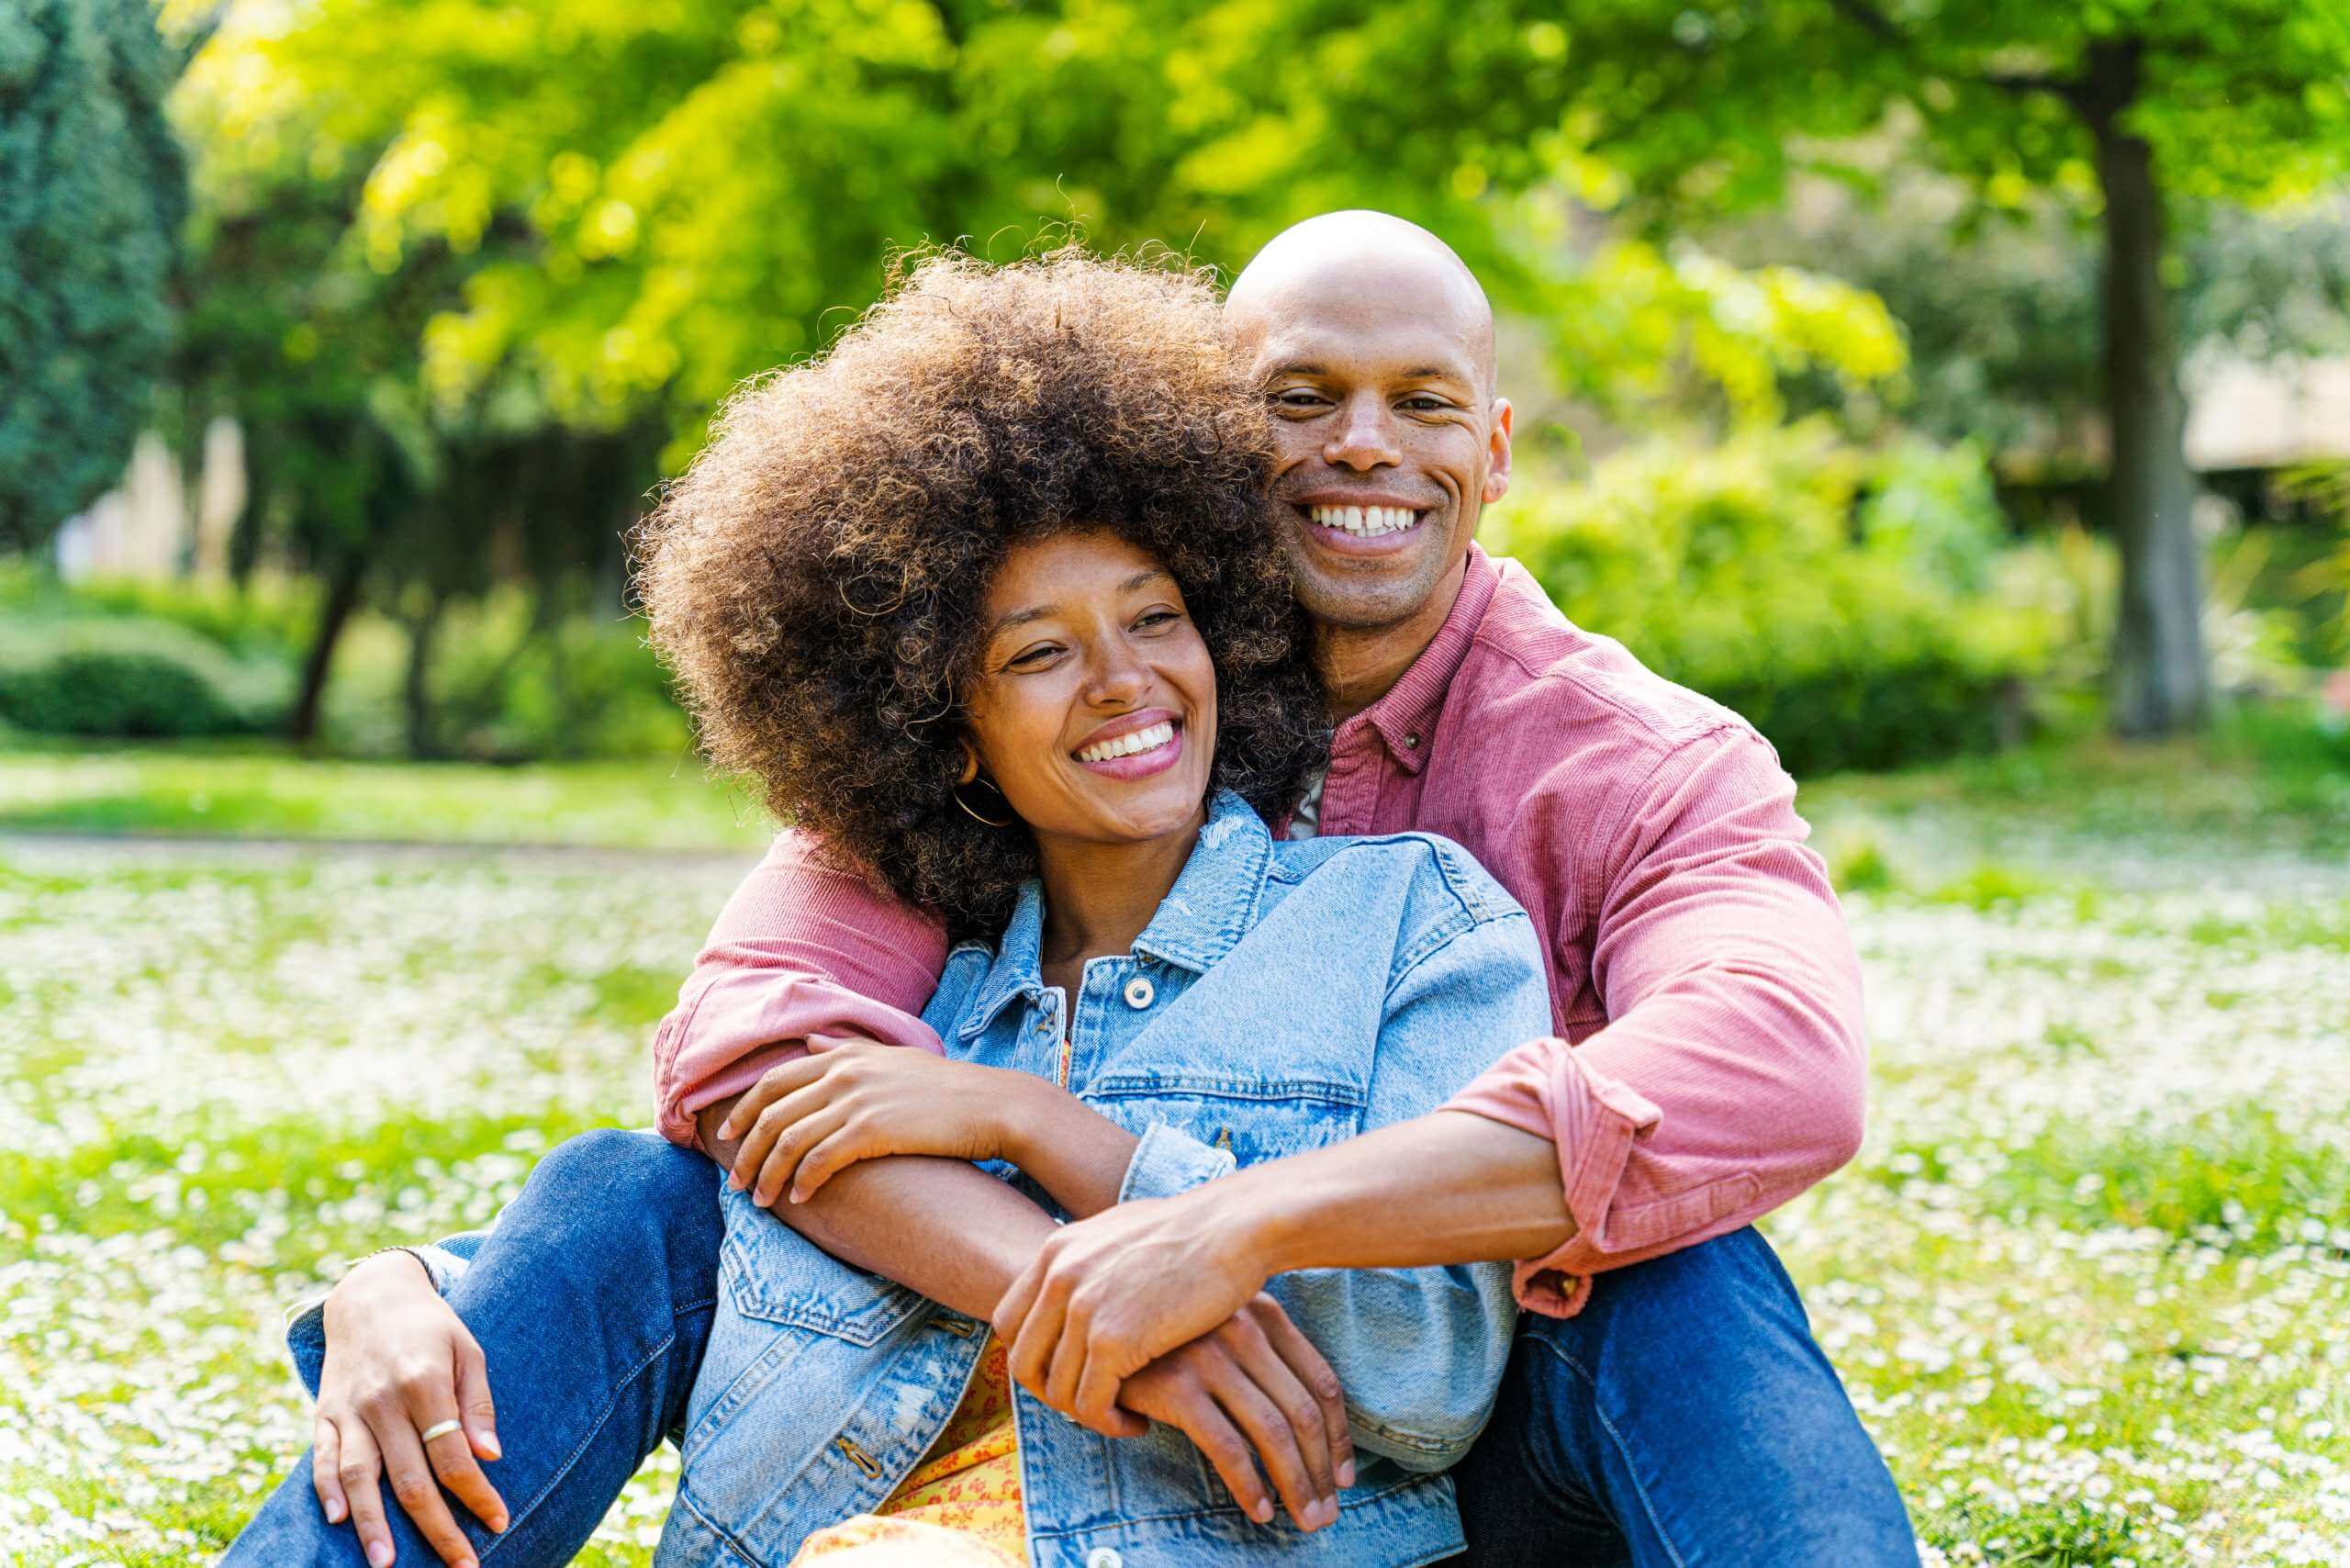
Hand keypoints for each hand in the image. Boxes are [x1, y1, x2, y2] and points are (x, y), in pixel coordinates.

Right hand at [313, 1252, 506, 1567]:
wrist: (371, 1296)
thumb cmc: (431, 1328)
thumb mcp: (468, 1351)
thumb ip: (477, 1404)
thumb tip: (489, 1456)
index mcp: (424, 1383)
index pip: (452, 1455)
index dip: (476, 1494)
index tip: (499, 1522)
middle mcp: (383, 1401)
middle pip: (409, 1478)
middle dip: (436, 1528)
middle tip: (460, 1565)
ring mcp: (349, 1409)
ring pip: (358, 1476)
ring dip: (372, 1524)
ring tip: (386, 1564)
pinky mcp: (324, 1413)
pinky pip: (321, 1459)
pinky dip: (326, 1491)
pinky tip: (338, 1521)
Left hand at [715, 1036, 1036, 1205]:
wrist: (992, 1105)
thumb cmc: (945, 1088)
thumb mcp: (891, 1058)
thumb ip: (845, 1048)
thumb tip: (809, 1041)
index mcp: (844, 1054)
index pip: (774, 1080)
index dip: (744, 1111)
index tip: (728, 1138)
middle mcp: (844, 1072)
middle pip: (773, 1112)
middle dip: (747, 1150)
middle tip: (737, 1181)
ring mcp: (856, 1100)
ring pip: (789, 1140)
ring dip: (768, 1174)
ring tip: (762, 1200)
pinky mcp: (872, 1130)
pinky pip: (820, 1159)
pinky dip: (802, 1180)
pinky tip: (799, 1198)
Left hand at [994, 1184, 1275, 1437]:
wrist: (1235, 1228)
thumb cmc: (1195, 1232)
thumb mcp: (1122, 1232)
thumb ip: (1090, 1259)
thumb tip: (1079, 1281)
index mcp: (1057, 1250)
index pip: (1008, 1321)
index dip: (1032, 1357)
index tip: (1067, 1373)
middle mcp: (1060, 1277)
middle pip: (1021, 1360)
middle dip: (1051, 1393)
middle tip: (1089, 1403)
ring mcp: (1083, 1308)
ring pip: (1056, 1389)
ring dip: (1085, 1413)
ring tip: (1119, 1415)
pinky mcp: (1115, 1339)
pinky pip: (1090, 1404)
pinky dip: (1109, 1423)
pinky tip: (1139, 1422)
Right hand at [1116, 1296, 1355, 1532]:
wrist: (1093, 1318)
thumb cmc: (1165, 1334)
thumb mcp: (1222, 1328)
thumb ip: (1260, 1359)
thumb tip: (1307, 1430)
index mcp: (1265, 1314)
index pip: (1322, 1383)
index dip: (1339, 1438)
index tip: (1343, 1477)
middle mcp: (1244, 1329)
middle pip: (1302, 1412)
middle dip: (1322, 1471)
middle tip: (1327, 1512)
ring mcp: (1210, 1355)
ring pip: (1273, 1432)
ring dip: (1296, 1485)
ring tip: (1304, 1519)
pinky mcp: (1176, 1386)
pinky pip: (1226, 1447)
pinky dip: (1248, 1484)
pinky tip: (1258, 1510)